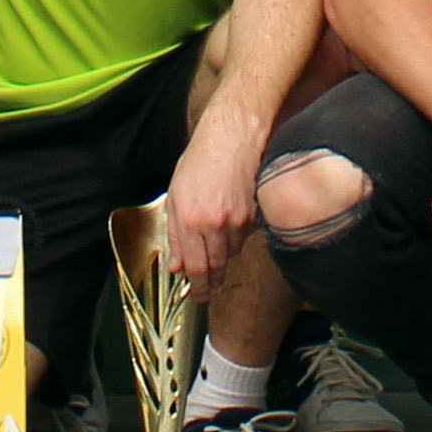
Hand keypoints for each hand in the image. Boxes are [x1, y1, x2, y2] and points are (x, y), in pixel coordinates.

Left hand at [162, 103, 267, 287]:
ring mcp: (238, 221)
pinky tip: (233, 215)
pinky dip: (239, 233)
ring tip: (218, 232)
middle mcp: (214, 224)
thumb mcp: (176, 195)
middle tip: (210, 284)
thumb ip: (175, 235)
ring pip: (232, 252)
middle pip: (217, 267)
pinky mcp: (255, 215)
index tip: (199, 296)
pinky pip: (246, 236)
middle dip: (213, 278)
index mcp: (189, 220)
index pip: (195, 267)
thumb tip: (176, 266)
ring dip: (225, 251)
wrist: (233, 135)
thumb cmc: (201, 161)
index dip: (199, 286)